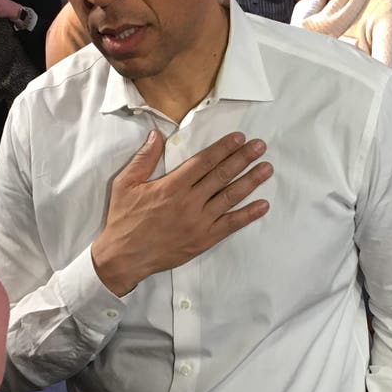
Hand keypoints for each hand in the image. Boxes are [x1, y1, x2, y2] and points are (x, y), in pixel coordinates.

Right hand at [92, 130, 272, 295]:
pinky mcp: (204, 239)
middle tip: (260, 147)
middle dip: (243, 158)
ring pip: (230, 197)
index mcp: (172, 186)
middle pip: (222, 175)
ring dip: (250, 181)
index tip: (239, 138)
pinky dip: (248, 215)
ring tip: (267, 168)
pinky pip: (230, 225)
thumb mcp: (125, 183)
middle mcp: (189, 201)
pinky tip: (263, 205)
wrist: (124, 257)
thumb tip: (156, 135)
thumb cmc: (124, 219)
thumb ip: (144, 158)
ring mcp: (199, 221)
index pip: (204, 161)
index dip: (223, 148)